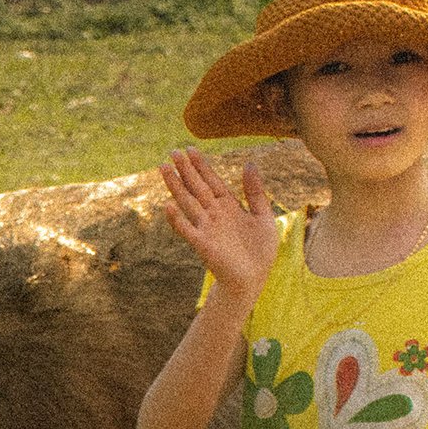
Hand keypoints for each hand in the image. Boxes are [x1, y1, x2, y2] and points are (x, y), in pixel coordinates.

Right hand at [158, 147, 278, 308]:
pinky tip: (167, 206)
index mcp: (229, 206)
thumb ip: (255, 192)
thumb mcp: (263, 216)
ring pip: (188, 203)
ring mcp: (207, 228)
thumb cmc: (259, 251)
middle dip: (186, 170)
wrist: (253, 280)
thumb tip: (249, 164)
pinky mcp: (203, 245)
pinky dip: (177, 220)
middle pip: (197, 188)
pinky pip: (187, 230)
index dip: (202, 166)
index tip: (191, 149)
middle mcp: (215, 214)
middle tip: (173, 151)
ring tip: (164, 169)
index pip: (212, 181)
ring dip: (176, 186)